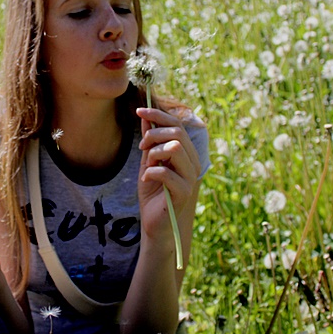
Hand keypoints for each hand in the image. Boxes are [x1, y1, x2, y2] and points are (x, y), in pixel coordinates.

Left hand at [136, 107, 200, 240]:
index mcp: (186, 153)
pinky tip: (146, 180)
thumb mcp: (147, 161)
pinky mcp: (184, 192)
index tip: (138, 111)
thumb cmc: (152, 192)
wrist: (154, 222)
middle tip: (141, 148)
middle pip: (177, 133)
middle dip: (154, 135)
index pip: (177, 125)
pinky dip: (151, 172)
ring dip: (154, 154)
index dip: (158, 115)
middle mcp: (193, 163)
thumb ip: (149, 141)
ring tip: (147, 166)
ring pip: (174, 148)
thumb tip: (144, 116)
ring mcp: (190, 177)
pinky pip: (166, 172)